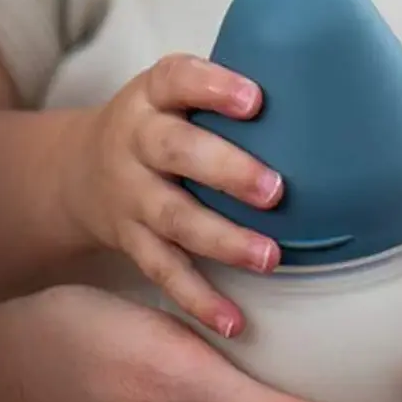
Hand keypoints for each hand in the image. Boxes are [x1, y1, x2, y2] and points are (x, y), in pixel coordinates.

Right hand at [66, 54, 283, 335]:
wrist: (79, 172)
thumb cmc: (158, 126)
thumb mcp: (174, 96)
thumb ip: (224, 96)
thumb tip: (322, 98)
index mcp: (152, 96)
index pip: (177, 80)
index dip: (213, 88)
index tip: (255, 100)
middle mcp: (136, 142)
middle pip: (174, 151)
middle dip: (226, 170)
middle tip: (275, 190)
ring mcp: (131, 195)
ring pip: (173, 217)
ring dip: (222, 240)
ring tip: (269, 257)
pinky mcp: (132, 241)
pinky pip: (164, 271)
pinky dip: (198, 299)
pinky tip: (233, 321)